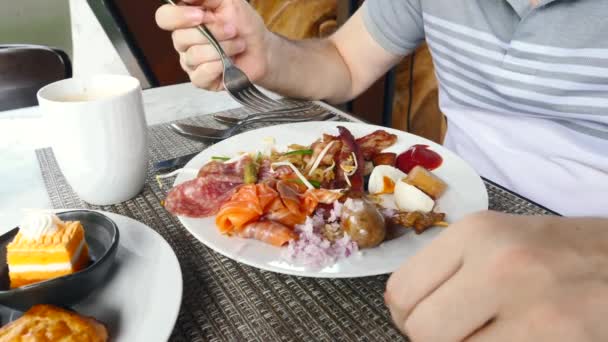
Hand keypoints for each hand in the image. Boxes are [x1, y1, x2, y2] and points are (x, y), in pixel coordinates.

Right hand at [155, 0, 269, 90]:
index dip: (179, 17)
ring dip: (222, 49)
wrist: (262, 49)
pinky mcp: (200, 79)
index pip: (164, 18)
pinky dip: (218, 67)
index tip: (202, 16)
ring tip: (238, 45)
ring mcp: (190, 62)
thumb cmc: (244, 25)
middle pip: (180, 38)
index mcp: (185, 19)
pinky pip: (200, 74)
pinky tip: (229, 63)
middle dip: (213, 33)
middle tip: (233, 30)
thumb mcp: (228, 1)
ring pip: (193, 56)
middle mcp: (183, 41)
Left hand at [385, 211, 607, 340]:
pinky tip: (517, 340)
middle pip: (422, 330)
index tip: (424, 320)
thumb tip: (406, 309)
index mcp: (475, 233)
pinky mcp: (554, 337)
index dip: (408, 316)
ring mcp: (529, 304)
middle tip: (458, 333)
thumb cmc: (560, 254)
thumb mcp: (499, 240)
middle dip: (433, 340)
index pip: (401, 291)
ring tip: (489, 334)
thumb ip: (451, 269)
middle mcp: (496, 262)